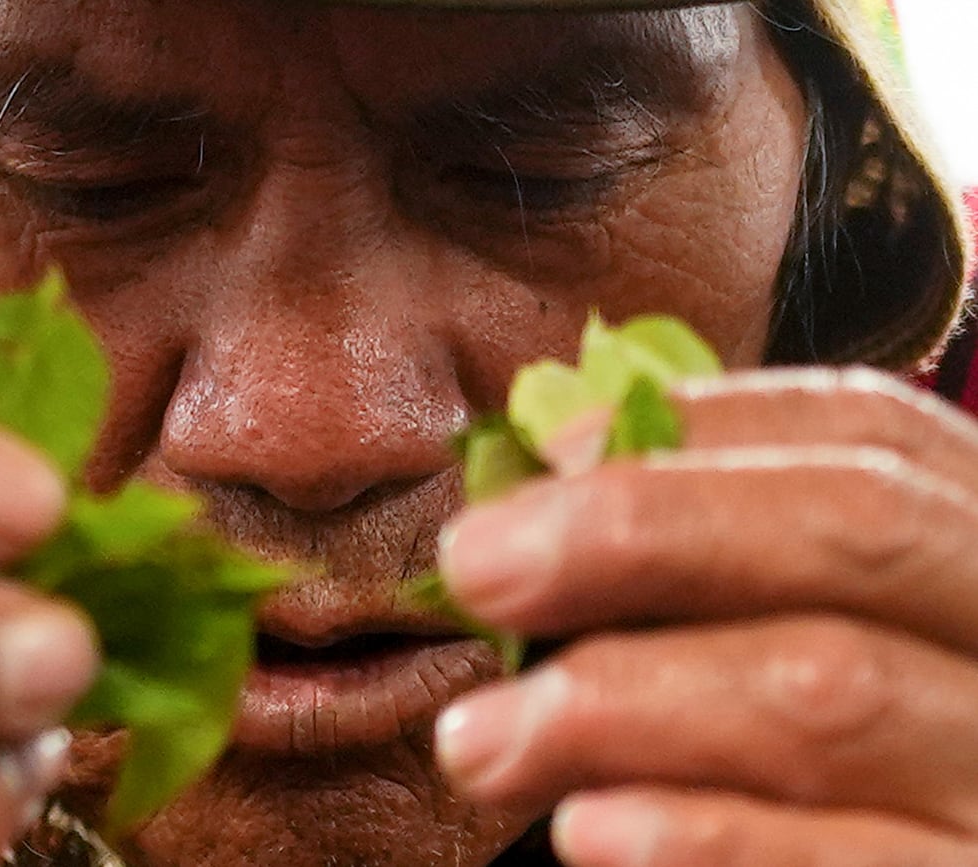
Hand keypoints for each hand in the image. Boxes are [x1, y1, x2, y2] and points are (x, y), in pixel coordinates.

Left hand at [435, 367, 977, 864]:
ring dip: (618, 700)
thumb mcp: (809, 624)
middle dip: (639, 529)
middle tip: (474, 564)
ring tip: (480, 737)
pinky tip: (587, 829)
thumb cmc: (847, 763)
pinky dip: (705, 836)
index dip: (698, 430)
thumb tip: (545, 477)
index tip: (538, 452)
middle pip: (857, 527)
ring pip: (830, 691)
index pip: (867, 433)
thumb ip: (712, 556)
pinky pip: (855, 862)